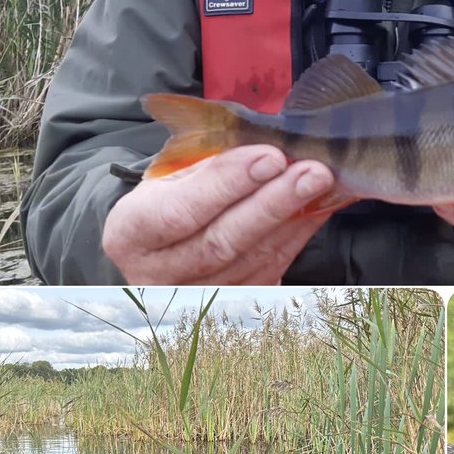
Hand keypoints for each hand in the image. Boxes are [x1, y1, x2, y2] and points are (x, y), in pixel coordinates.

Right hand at [103, 146, 334, 284]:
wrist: (162, 239)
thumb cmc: (171, 195)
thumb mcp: (173, 173)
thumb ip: (211, 163)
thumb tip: (268, 148)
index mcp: (130, 234)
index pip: (180, 212)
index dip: (227, 184)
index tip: (270, 157)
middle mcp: (156, 275)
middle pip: (221, 243)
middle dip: (273, 203)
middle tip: (313, 172)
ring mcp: (193, 298)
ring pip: (253, 261)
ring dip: (295, 220)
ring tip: (322, 185)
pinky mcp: (229, 305)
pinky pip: (271, 271)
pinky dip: (298, 237)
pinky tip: (317, 209)